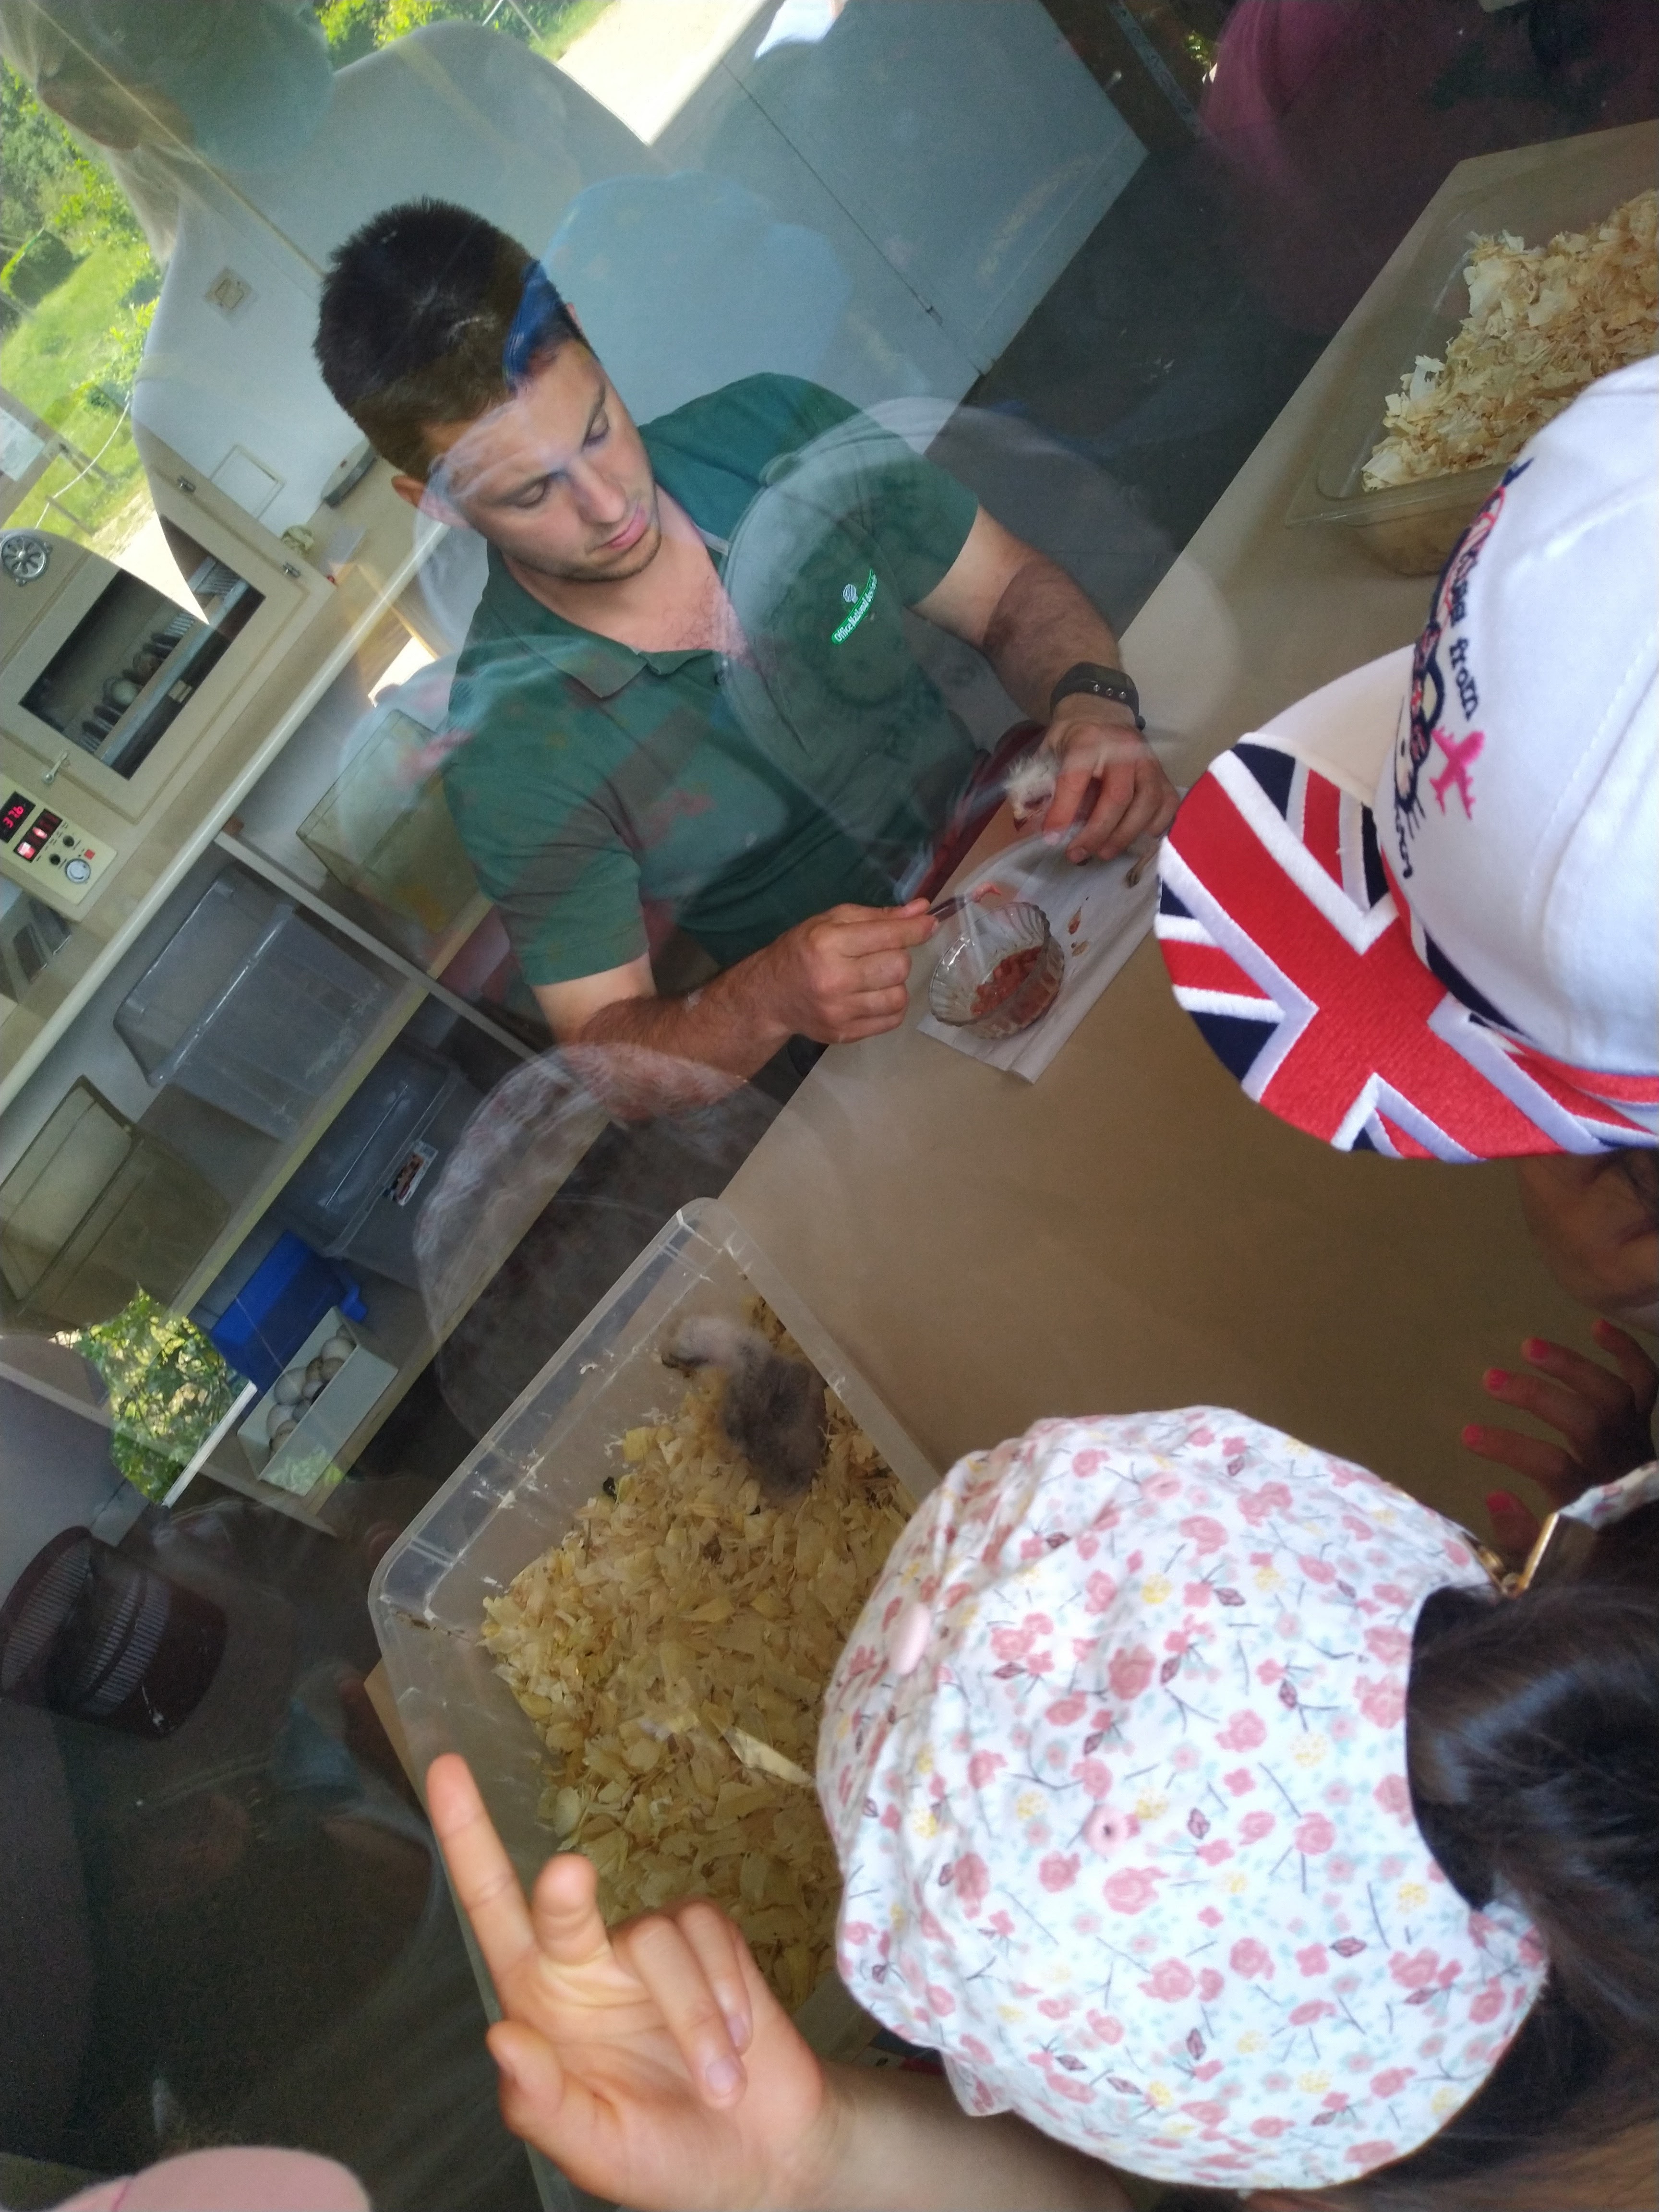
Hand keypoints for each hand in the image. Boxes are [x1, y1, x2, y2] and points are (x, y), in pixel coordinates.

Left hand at [427, 1755, 834, 2210]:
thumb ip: (542, 2104)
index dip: (466, 1839)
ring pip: (656, 1938)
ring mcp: (648, 1948)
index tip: (440, 1767)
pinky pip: (709, 1936)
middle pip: (563, 1903)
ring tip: (720, 2084)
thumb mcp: (593, 2149)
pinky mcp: (710, 1940)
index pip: (492, 1912)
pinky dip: (725, 1995)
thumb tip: (501, 2035)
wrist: (760, 2156)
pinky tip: (740, 2043)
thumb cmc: (661, 2157)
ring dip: (694, 2018)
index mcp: (542, 2004)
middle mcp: (587, 1962)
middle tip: (569, 1875)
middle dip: (564, 1894)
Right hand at [753, 899, 937, 1045]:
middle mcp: (834, 979)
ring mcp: (840, 1011)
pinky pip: (892, 1020)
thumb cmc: (802, 951)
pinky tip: (874, 997)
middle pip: (898, 966)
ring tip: (876, 978)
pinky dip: (891, 1006)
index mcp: (828, 943)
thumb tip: (922, 910)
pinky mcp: (845, 1034)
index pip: (888, 935)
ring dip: (895, 984)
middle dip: (898, 956)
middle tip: (881, 954)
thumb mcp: (831, 922)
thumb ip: (878, 916)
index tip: (929, 923)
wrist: (771, 995)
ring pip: (899, 996)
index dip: (915, 929)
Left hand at [1039, 700, 1177, 864]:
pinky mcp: (1163, 773)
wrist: (1101, 712)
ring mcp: (1148, 761)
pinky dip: (1156, 825)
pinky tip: (1138, 837)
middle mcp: (1124, 749)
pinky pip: (1168, 804)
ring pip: (1147, 803)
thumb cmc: (1072, 738)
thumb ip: (1039, 785)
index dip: (1063, 812)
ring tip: (1103, 852)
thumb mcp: (1048, 751)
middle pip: (1118, 797)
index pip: (1076, 779)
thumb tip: (1032, 827)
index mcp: (1088, 740)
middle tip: (1077, 854)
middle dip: (1097, 832)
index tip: (1052, 838)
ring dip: (1125, 835)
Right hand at [1463, 1321, 1657, 1557]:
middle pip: (1587, 1422)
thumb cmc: (1589, 1559)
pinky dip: (1626, 1353)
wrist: (1641, 1547)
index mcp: (1594, 1501)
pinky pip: (1644, 1383)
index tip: (1467, 1434)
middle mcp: (1620, 1466)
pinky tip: (1595, 1328)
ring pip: (1614, 1395)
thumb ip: (1522, 1538)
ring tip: (1529, 1347)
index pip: (1554, 1467)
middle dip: (1537, 1398)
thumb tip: (1493, 1495)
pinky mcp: (1643, 1427)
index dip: (1511, 1448)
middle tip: (1489, 1380)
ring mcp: (1637, 1442)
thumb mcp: (1550, 1565)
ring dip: (1573, 1366)